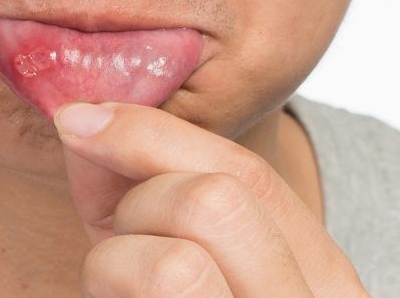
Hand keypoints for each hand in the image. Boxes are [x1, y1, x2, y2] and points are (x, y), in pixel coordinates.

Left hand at [53, 102, 368, 296]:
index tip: (79, 119)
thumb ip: (153, 191)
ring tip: (118, 291)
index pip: (248, 177)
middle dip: (139, 204)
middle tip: (119, 237)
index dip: (153, 133)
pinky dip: (109, 294)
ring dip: (114, 263)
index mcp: (320, 279)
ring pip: (174, 266)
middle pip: (216, 204)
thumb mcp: (193, 253)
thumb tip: (83, 123)